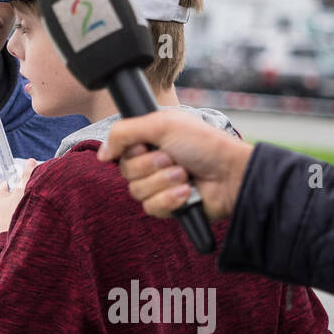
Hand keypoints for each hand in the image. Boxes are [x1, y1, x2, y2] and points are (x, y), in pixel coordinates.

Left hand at [0, 159, 38, 234]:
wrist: (14, 242)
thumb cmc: (14, 217)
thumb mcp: (21, 192)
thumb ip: (26, 177)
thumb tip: (30, 161)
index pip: (11, 181)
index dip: (22, 180)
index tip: (31, 180)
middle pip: (16, 191)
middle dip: (25, 192)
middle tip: (33, 194)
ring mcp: (4, 215)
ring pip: (19, 202)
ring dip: (27, 202)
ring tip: (32, 205)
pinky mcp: (11, 223)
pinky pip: (20, 212)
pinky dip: (26, 211)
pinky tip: (32, 214)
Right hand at [97, 113, 251, 221]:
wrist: (232, 173)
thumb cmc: (204, 144)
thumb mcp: (162, 125)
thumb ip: (124, 132)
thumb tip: (101, 153)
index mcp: (149, 142)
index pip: (119, 151)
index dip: (132, 151)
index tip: (147, 145)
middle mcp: (152, 164)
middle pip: (126, 172)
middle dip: (151, 166)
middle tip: (173, 158)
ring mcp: (160, 187)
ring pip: (137, 192)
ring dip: (163, 182)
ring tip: (185, 175)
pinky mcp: (169, 207)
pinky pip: (152, 208)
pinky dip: (170, 199)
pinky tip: (187, 192)